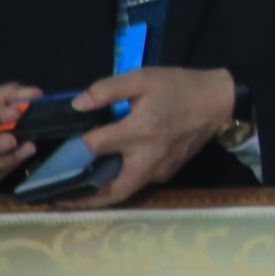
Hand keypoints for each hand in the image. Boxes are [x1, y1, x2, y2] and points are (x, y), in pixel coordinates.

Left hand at [58, 65, 237, 208]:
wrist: (219, 101)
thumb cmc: (179, 86)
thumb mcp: (142, 77)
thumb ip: (107, 89)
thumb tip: (77, 105)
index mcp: (139, 130)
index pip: (95, 146)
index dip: (72, 148)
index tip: (55, 150)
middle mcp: (148, 156)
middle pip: (112, 189)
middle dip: (84, 198)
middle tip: (59, 198)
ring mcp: (160, 168)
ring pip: (126, 191)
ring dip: (101, 196)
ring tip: (77, 195)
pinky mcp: (169, 171)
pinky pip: (141, 182)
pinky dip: (122, 183)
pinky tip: (109, 176)